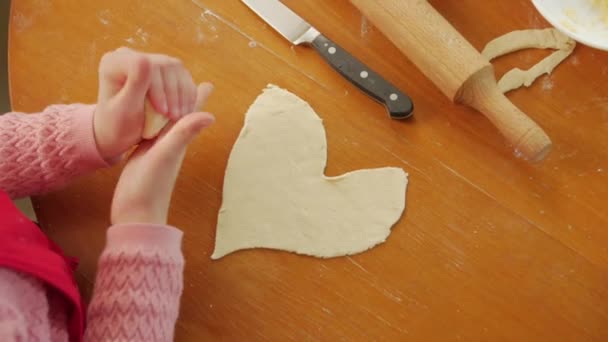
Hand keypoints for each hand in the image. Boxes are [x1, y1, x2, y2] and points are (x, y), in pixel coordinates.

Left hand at [94, 47, 198, 160]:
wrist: (122, 133)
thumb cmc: (118, 126)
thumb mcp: (125, 109)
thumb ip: (135, 84)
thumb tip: (145, 59)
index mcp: (114, 62)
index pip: (143, 63)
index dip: (157, 87)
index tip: (162, 111)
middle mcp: (130, 55)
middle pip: (163, 64)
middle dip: (172, 92)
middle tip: (174, 117)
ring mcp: (148, 61)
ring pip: (176, 68)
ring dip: (183, 94)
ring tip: (179, 116)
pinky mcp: (163, 69)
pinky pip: (183, 75)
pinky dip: (188, 94)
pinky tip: (184, 111)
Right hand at [110, 84, 213, 224]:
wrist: (134, 214)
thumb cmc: (148, 188)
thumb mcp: (165, 156)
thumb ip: (183, 134)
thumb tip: (210, 115)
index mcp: (177, 141)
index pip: (190, 115)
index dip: (198, 98)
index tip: (208, 83)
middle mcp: (171, 144)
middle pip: (180, 116)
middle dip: (185, 98)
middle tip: (192, 81)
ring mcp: (158, 150)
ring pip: (167, 123)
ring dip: (170, 107)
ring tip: (170, 95)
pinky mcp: (144, 156)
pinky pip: (151, 132)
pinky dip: (153, 121)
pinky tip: (150, 121)